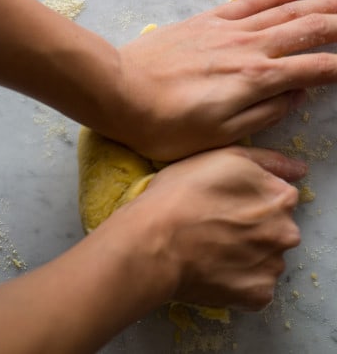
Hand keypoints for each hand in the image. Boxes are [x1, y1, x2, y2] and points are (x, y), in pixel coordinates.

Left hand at [112, 0, 336, 160]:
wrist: (117, 93)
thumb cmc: (164, 125)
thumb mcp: (219, 136)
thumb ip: (263, 114)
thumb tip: (296, 94)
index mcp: (258, 81)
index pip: (318, 69)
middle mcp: (250, 49)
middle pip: (310, 30)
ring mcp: (227, 30)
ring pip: (286, 11)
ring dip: (323, 4)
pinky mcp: (204, 21)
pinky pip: (248, 2)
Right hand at [116, 146, 304, 309]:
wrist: (153, 242)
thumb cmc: (179, 194)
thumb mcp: (221, 157)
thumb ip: (266, 161)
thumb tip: (299, 170)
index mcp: (280, 197)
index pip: (277, 198)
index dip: (247, 199)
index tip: (222, 203)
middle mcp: (286, 232)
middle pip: (274, 230)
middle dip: (251, 229)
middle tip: (213, 227)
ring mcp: (273, 266)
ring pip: (264, 259)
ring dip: (244, 256)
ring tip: (208, 250)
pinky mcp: (257, 294)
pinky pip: (252, 287)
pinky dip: (236, 281)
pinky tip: (211, 270)